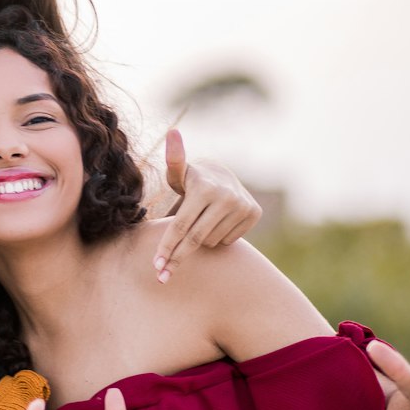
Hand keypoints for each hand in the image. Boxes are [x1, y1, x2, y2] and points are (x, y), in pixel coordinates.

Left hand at [153, 130, 261, 282]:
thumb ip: (172, 160)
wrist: (224, 176)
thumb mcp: (178, 173)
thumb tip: (172, 132)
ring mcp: (242, 205)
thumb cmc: (191, 181)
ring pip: (211, 242)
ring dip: (199, 241)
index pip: (182, 225)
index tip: (156, 266)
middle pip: (196, 238)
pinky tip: (215, 222)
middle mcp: (226, 196)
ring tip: (198, 223)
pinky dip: (217, 237)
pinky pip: (227, 240)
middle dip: (177, 258)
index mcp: (203, 188)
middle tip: (162, 276)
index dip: (168, 248)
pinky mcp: (254, 214)